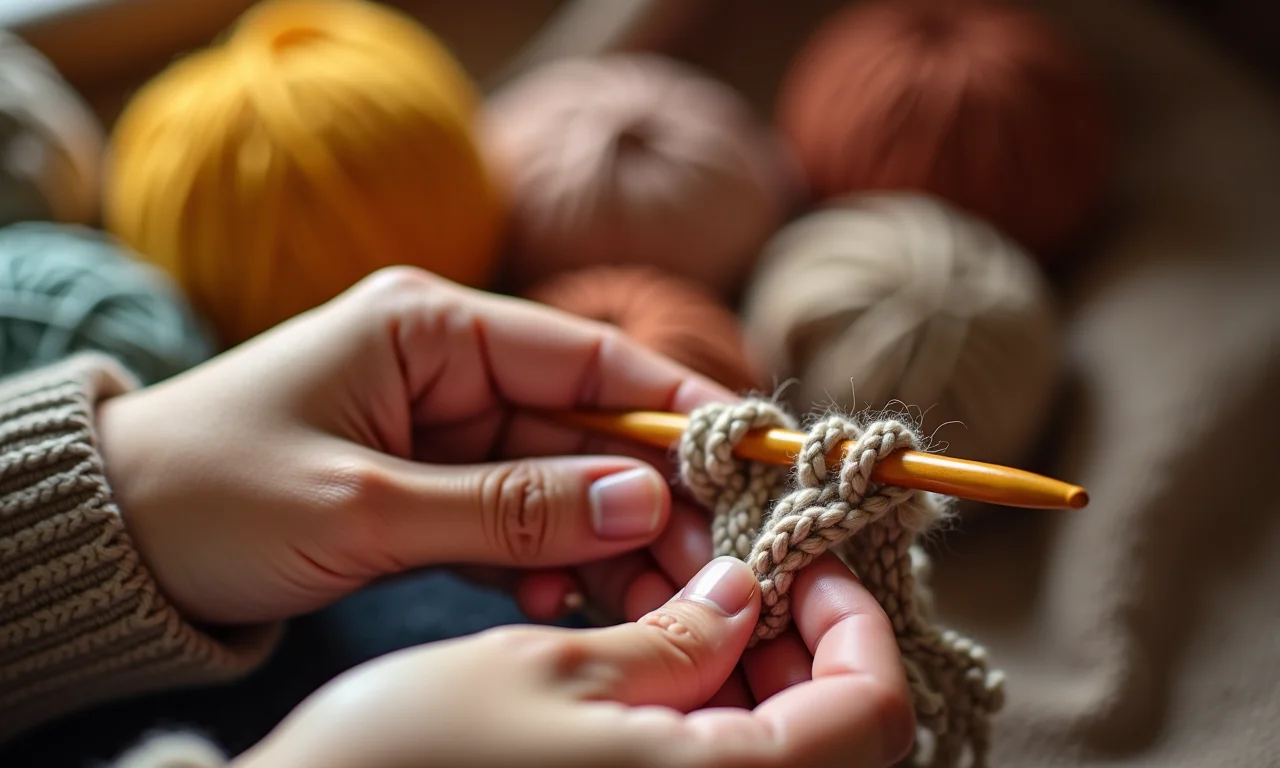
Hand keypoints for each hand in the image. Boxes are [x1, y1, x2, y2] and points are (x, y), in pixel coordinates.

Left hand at [95, 266, 733, 625]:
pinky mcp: (428, 487)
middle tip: (716, 559)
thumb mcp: (364, 507)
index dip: (670, 402)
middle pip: (583, 428)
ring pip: (557, 484)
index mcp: (427, 327)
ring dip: (604, 543)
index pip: (581, 356)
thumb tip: (643, 501)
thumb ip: (507, 510)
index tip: (746, 449)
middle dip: (648, 496)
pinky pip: (513, 523)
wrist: (114, 543)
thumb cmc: (213, 497)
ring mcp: (440, 431)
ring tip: (651, 604)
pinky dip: (543, 566)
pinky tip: (557, 610)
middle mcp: (446, 367)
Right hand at [232, 555, 915, 767]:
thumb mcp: (549, 668)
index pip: (871, 715)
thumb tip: (740, 598)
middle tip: (727, 562)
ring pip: (763, 746)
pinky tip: (636, 651)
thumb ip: (672, 638)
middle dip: (787, 635)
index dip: (854, 624)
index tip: (802, 562)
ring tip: (672, 590)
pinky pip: (697, 763)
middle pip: (827, 733)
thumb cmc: (409, 760)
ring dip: (736, 664)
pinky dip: (689, 705)